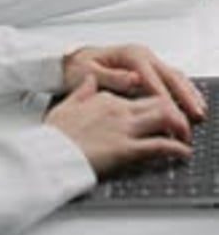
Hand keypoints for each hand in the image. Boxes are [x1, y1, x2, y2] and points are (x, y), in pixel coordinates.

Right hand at [45, 75, 191, 179]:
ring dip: (180, 126)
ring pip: (166, 117)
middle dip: (174, 112)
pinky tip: (181, 152)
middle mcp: (119, 109)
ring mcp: (124, 128)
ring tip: (184, 137)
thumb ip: (82, 91)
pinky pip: (160, 145)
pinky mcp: (127, 149)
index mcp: (105, 98)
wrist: (49, 153)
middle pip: (159, 102)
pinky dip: (176, 148)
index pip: (139, 95)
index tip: (156, 114)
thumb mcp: (66, 104)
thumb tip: (89, 81)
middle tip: (179, 124)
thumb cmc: (55, 134)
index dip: (152, 105)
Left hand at [62, 43, 205, 123]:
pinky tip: (191, 103)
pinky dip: (184, 90)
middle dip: (185, 96)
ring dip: (189, 93)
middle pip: (170, 76)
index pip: (153, 78)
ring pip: (175, 76)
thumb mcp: (87, 72)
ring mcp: (148, 61)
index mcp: (130, 56)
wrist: (72, 61)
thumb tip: (133, 79)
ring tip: (200, 111)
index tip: (172, 114)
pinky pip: (171, 78)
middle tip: (196, 115)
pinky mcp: (149, 69)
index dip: (165, 97)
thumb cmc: (78, 68)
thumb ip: (111, 77)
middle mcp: (142, 56)